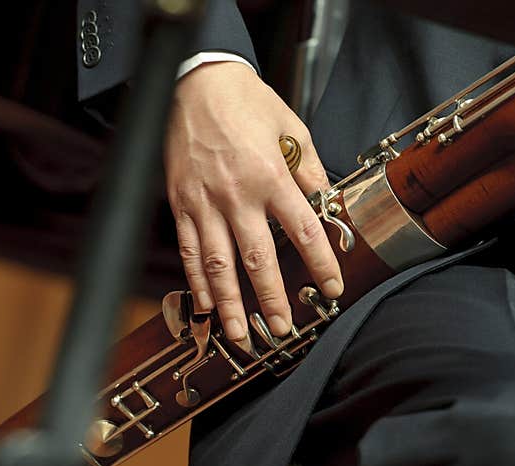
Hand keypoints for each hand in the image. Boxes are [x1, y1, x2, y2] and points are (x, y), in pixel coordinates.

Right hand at [165, 61, 342, 342]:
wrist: (195, 81)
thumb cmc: (246, 102)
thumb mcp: (292, 129)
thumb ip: (311, 171)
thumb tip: (328, 203)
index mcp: (271, 176)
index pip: (303, 230)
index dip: (321, 263)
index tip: (333, 288)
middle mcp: (237, 195)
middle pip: (257, 259)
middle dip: (271, 299)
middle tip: (282, 329)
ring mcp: (204, 203)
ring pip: (217, 264)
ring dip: (229, 304)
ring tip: (240, 335)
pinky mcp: (181, 203)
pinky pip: (188, 250)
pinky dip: (196, 281)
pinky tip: (206, 305)